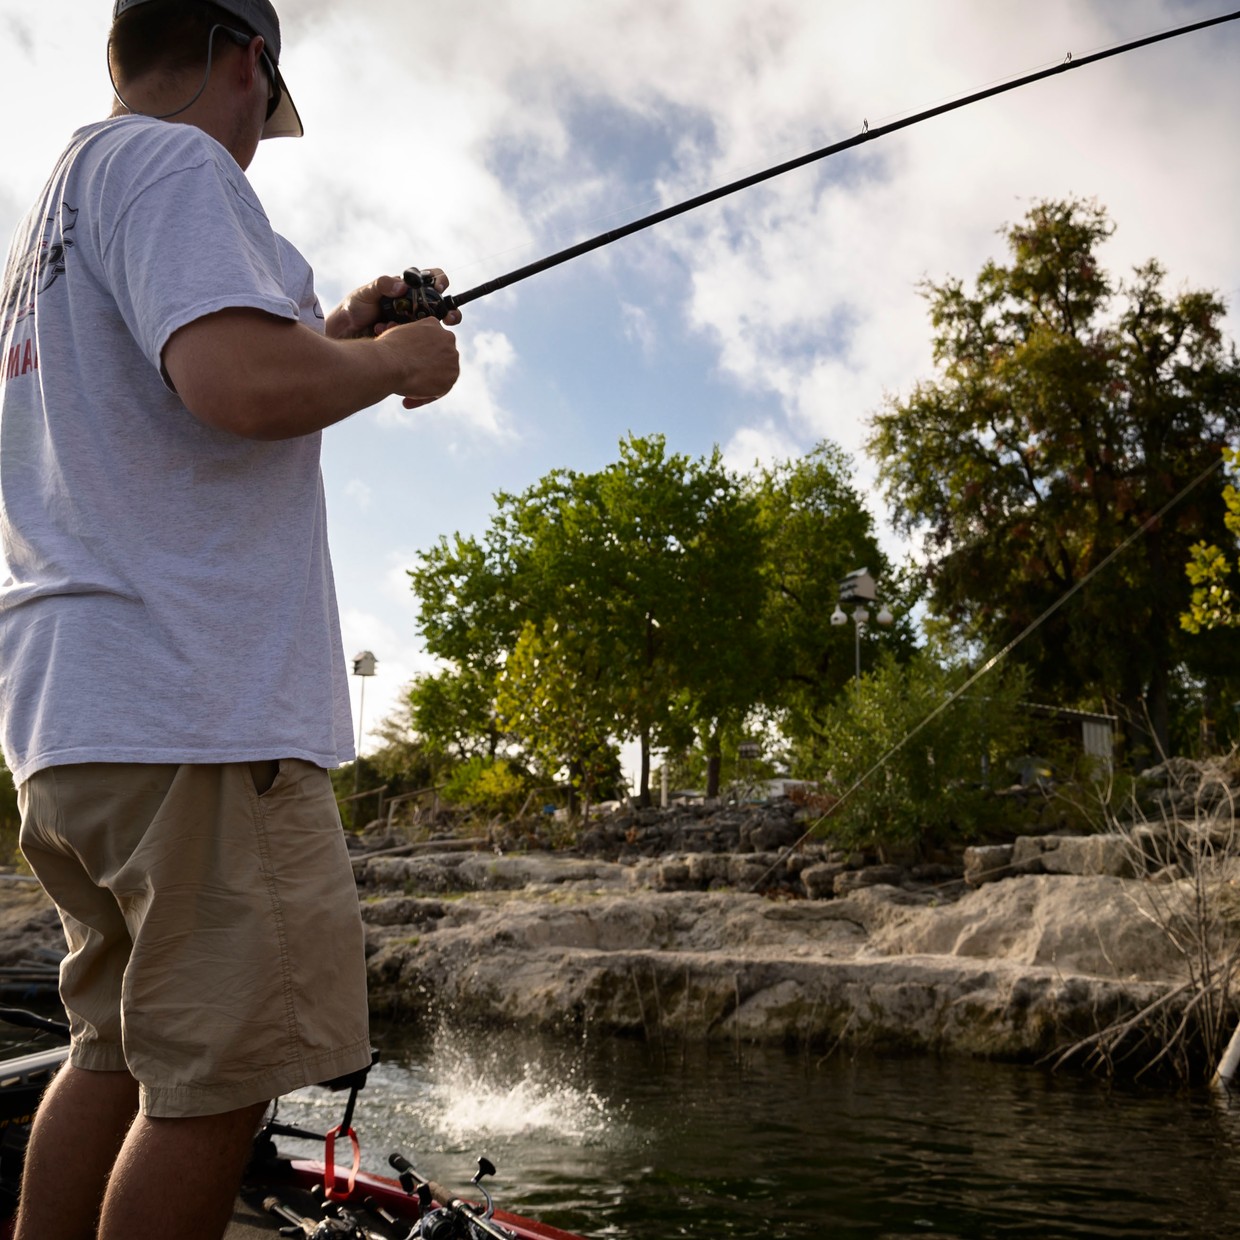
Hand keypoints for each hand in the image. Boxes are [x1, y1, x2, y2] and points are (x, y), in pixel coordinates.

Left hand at [326, 270, 461, 338]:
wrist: (344, 334)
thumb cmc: (353, 308)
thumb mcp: (365, 293)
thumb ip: (382, 285)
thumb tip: (401, 285)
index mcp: (406, 288)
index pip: (432, 279)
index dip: (440, 281)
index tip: (438, 288)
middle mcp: (413, 305)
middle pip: (442, 306)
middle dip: (450, 312)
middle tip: (448, 318)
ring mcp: (412, 324)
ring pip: (433, 327)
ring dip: (422, 328)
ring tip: (398, 326)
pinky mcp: (408, 340)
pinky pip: (417, 341)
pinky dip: (406, 337)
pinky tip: (384, 332)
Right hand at [373, 317, 460, 408]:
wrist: (389, 364)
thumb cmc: (386, 350)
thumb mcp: (398, 335)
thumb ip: (409, 341)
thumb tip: (408, 349)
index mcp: (433, 324)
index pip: (430, 343)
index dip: (418, 356)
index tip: (405, 366)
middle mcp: (448, 338)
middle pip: (438, 359)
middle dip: (424, 370)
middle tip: (406, 381)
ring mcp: (452, 359)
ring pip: (439, 375)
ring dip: (425, 385)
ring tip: (404, 394)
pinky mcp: (451, 378)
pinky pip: (438, 391)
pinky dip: (424, 397)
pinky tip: (406, 401)